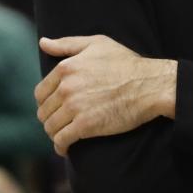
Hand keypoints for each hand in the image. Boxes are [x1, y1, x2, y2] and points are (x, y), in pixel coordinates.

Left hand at [36, 35, 177, 155]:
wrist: (151, 85)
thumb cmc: (128, 63)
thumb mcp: (98, 44)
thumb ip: (68, 44)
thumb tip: (43, 43)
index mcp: (66, 68)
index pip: (41, 92)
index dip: (46, 102)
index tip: (55, 108)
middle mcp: (66, 88)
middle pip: (44, 111)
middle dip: (50, 118)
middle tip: (61, 123)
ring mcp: (75, 107)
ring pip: (51, 127)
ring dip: (55, 133)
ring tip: (64, 135)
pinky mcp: (85, 126)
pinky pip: (62, 140)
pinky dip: (61, 147)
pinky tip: (66, 149)